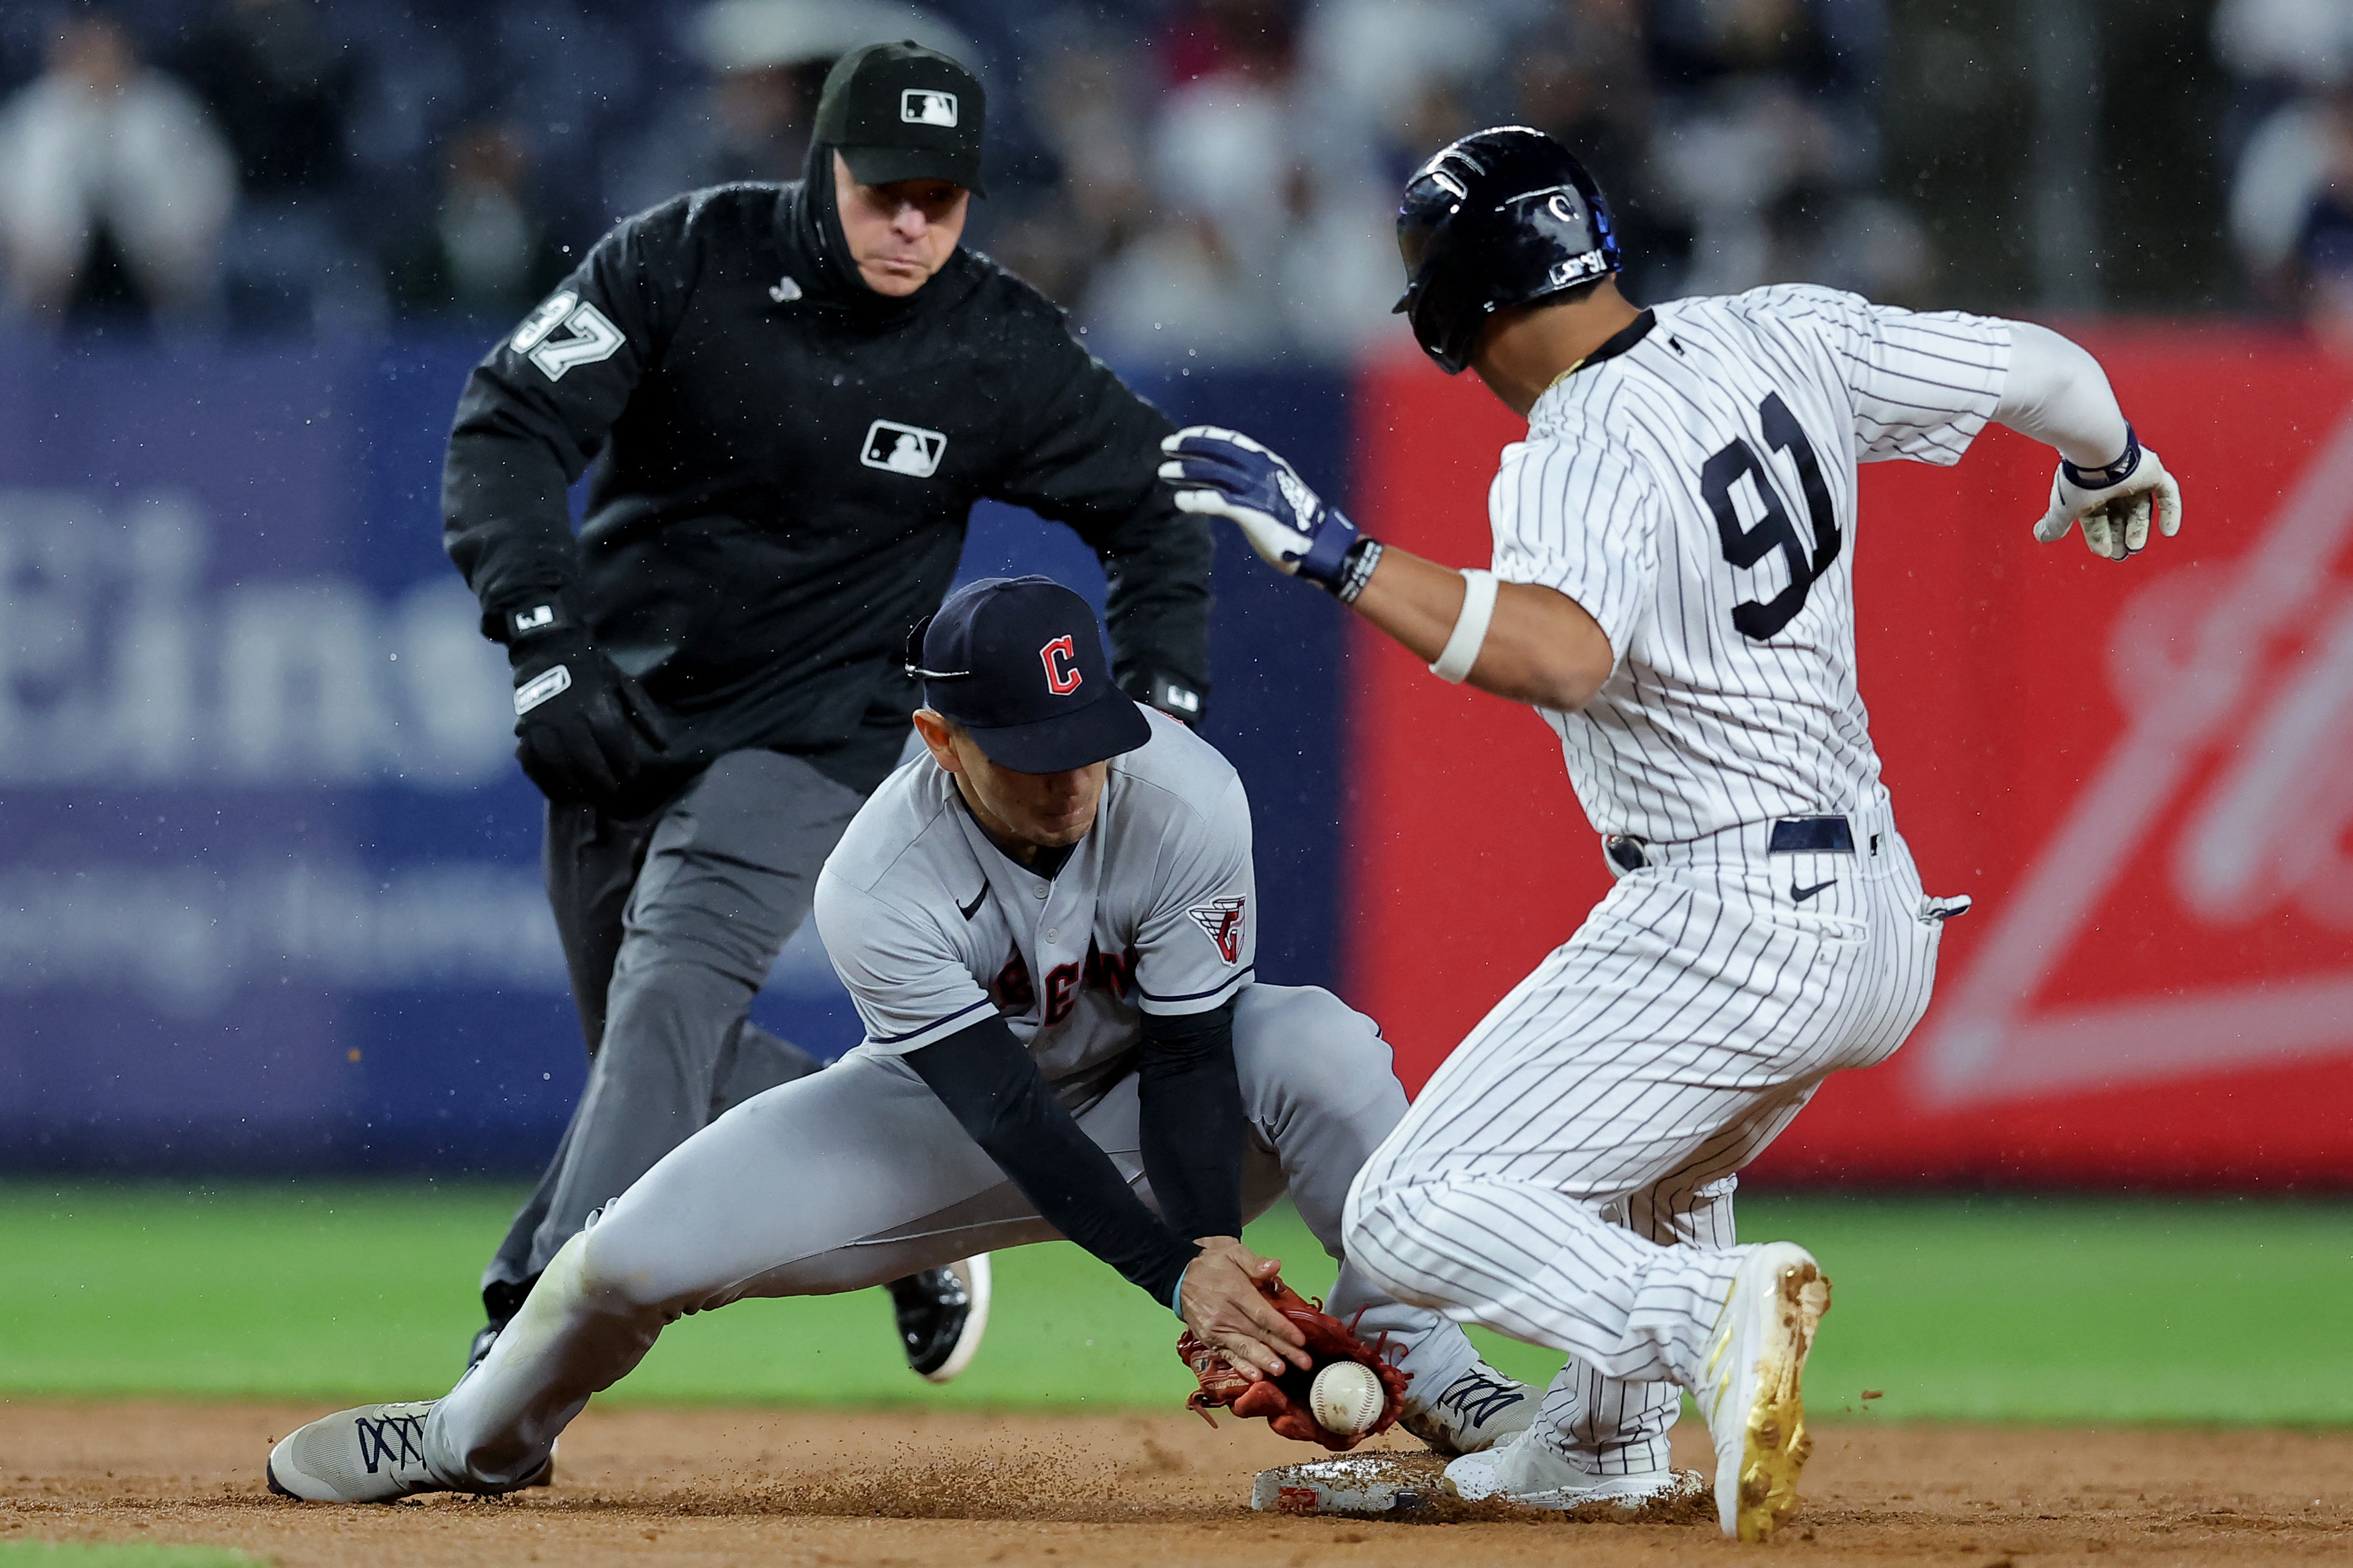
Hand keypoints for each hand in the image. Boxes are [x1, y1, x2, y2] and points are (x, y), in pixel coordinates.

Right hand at [508, 627, 669, 808]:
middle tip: (613, 795)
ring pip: (558, 765)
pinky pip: (532, 763)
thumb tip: (664, 748)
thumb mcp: (624, 684)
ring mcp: (541, 725)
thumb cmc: (593, 671)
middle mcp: (567, 717)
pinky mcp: (524, 731)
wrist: (548, 652)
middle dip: (602, 781)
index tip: (631, 775)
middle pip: (586, 759)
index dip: (624, 762)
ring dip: (575, 786)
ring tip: (589, 798)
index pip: (613, 741)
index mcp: (595, 703)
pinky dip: (546, 782)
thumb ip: (646, 715)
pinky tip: (560, 794)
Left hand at [1158, 427, 1361, 591]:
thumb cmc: (1293, 523)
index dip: (1205, 435)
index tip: (1183, 436)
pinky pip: (1219, 502)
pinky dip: (1196, 500)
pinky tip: (1179, 501)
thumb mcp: (1274, 492)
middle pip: (1218, 451)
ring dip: (1186, 471)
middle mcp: (1262, 471)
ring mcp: (1258, 491)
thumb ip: (1253, 482)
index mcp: (1268, 462)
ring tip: (1164, 473)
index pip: (1231, 440)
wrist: (1318, 545)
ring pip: (1214, 473)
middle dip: (1189, 446)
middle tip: (1165, 447)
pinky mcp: (1254, 513)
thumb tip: (1226, 480)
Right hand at [1178, 1237, 1310, 1378]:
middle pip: (1258, 1335)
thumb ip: (1255, 1262)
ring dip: (1264, 1361)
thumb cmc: (1212, 1264)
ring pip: (1243, 1348)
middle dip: (1283, 1350)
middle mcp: (1225, 1313)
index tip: (1301, 1339)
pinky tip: (1255, 1375)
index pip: (1262, 1314)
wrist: (1179, 1276)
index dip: (1282, 1328)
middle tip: (1303, 1362)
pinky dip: (1241, 1366)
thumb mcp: (1233, 1253)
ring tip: (1281, 1371)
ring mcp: (1216, 1329)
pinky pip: (1227, 1354)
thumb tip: (1276, 1266)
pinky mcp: (1209, 1339)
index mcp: (1235, 1292)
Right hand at [2034, 429, 2182, 560]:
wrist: (2097, 453)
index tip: (2103, 552)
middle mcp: (2112, 485)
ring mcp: (2134, 479)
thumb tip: (2041, 537)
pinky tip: (2169, 532)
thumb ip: (2055, 524)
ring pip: (2139, 508)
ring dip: (2138, 529)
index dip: (2099, 536)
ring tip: (2135, 547)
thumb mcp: (2064, 509)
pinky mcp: (2152, 473)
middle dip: (2119, 535)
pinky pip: (2167, 494)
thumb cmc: (2079, 478)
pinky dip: (2170, 513)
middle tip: (2121, 554)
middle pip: (2119, 515)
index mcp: (2090, 491)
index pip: (2097, 517)